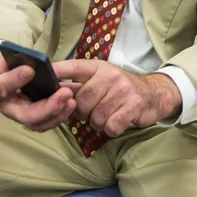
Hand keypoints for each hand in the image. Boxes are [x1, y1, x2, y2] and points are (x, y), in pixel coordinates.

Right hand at [0, 51, 79, 131]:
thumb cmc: (1, 64)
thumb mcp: (2, 58)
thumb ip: (14, 60)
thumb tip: (33, 63)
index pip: (1, 88)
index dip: (15, 80)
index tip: (30, 70)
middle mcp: (6, 108)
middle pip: (26, 115)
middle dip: (48, 107)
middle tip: (65, 93)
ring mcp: (19, 115)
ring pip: (39, 123)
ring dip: (58, 113)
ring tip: (72, 100)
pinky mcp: (32, 116)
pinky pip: (47, 121)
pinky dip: (61, 113)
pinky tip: (72, 102)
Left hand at [54, 59, 181, 137]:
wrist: (153, 94)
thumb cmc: (120, 89)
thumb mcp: (102, 79)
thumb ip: (80, 84)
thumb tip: (55, 93)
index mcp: (98, 67)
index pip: (74, 67)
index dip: (57, 71)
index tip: (43, 74)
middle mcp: (110, 75)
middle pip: (81, 101)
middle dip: (83, 112)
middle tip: (93, 110)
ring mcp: (122, 89)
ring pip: (95, 117)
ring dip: (98, 122)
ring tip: (108, 114)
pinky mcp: (133, 105)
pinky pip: (111, 127)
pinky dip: (111, 129)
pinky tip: (117, 120)